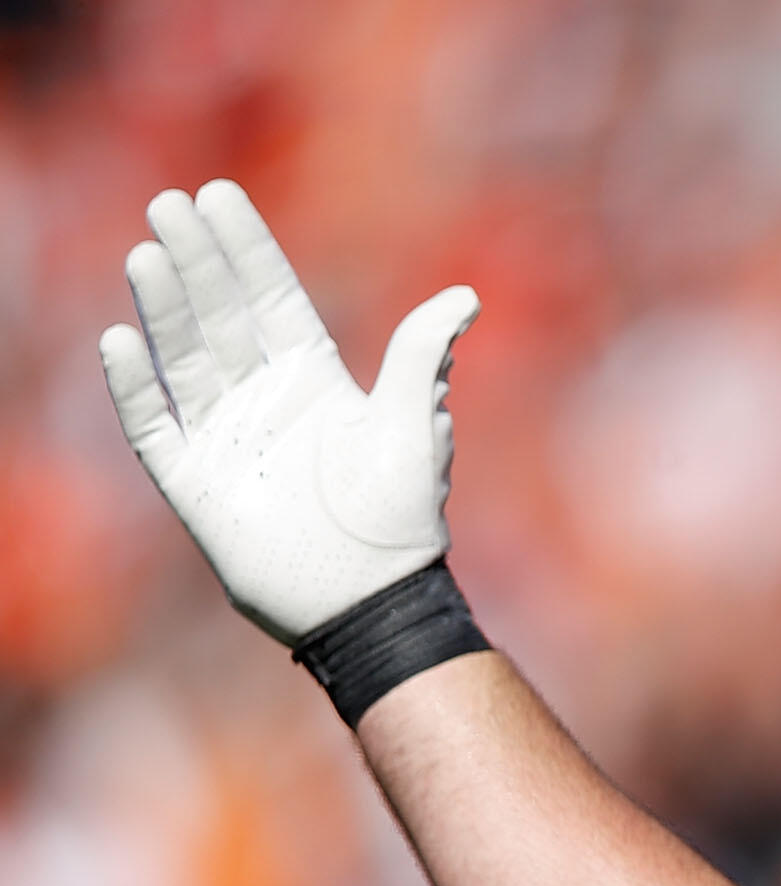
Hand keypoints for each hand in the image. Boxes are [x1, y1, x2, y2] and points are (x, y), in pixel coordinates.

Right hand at [100, 181, 478, 644]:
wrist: (372, 600)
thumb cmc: (400, 518)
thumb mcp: (413, 425)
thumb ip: (420, 356)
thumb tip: (465, 296)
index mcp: (316, 382)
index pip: (271, 299)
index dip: (245, 249)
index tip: (217, 195)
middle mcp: (265, 401)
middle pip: (221, 316)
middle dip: (197, 261)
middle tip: (170, 203)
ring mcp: (227, 438)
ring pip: (184, 358)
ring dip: (164, 308)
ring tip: (147, 254)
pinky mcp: (194, 482)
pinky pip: (154, 425)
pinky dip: (135, 387)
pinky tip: (120, 341)